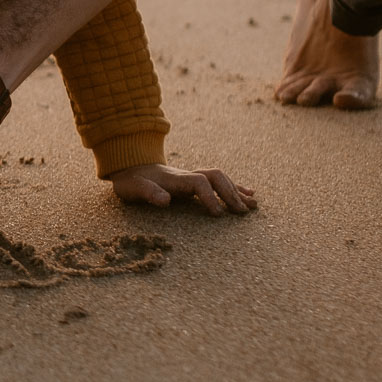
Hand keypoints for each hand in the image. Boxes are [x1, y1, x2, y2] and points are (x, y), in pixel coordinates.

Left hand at [107, 163, 256, 215]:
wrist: (129, 167)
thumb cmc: (130, 181)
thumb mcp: (132, 188)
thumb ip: (147, 193)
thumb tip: (165, 200)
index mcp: (174, 179)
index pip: (199, 182)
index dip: (210, 196)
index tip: (218, 214)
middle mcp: (187, 175)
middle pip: (215, 177)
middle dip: (230, 193)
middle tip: (242, 212)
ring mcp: (192, 177)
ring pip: (220, 179)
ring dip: (237, 192)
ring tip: (253, 206)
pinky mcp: (194, 182)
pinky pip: (219, 182)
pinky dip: (235, 188)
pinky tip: (249, 195)